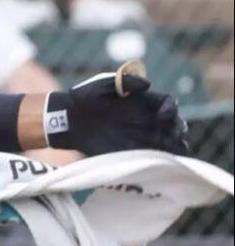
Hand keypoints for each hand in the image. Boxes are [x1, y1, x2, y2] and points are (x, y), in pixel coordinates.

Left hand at [46, 70, 189, 155]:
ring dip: (174, 147)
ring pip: (166, 142)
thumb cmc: (85, 96)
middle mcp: (147, 118)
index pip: (168, 104)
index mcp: (144, 101)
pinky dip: (159, 161)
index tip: (164, 115)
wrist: (67, 117)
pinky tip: (163, 164)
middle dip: (178, 130)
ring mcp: (140, 136)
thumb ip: (126, 81)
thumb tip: (147, 85)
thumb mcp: (103, 83)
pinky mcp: (129, 151)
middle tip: (175, 136)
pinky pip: (149, 157)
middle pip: (173, 125)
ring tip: (175, 152)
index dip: (171, 108)